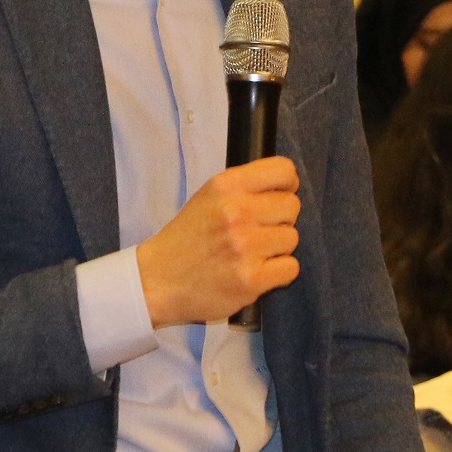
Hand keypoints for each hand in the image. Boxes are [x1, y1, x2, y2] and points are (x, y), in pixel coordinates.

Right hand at [135, 157, 299, 327]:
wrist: (158, 280)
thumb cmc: (189, 238)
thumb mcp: (208, 196)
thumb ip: (245, 187)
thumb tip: (288, 185)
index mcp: (226, 186)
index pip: (283, 170)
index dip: (287, 185)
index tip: (278, 197)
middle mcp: (236, 211)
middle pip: (292, 206)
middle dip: (280, 219)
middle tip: (257, 232)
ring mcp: (245, 246)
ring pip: (292, 238)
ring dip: (277, 248)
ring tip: (251, 254)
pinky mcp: (251, 278)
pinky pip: (291, 268)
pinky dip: (278, 273)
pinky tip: (256, 272)